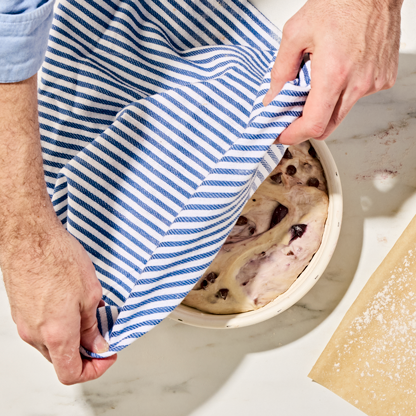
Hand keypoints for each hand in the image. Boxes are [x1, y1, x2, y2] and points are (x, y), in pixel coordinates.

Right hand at [1, 221, 116, 384]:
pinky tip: (72, 302)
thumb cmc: (58, 258)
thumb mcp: (90, 293)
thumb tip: (97, 343)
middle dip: (86, 351)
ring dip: (73, 336)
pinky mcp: (21, 310)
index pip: (72, 373)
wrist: (29, 236)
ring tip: (89, 312)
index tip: (107, 354)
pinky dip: (60, 324)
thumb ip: (93, 325)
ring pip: (52, 344)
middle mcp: (35, 334)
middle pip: (62, 359)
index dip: (95, 369)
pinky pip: (42, 328)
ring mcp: (25, 323)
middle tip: (102, 331)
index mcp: (56, 334)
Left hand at [263, 0, 402, 144]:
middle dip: (306, 127)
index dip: (293, 135)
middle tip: (292, 116)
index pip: (313, 124)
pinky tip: (338, 73)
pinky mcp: (383, 78)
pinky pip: (357, 98)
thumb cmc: (339, 2)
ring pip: (341, 114)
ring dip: (324, 109)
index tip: (281, 135)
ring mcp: (374, 82)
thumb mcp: (295, 34)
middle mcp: (358, 83)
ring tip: (316, 86)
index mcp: (334, 73)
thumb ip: (281, 71)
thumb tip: (272, 98)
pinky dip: (342, 94)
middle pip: (327, 127)